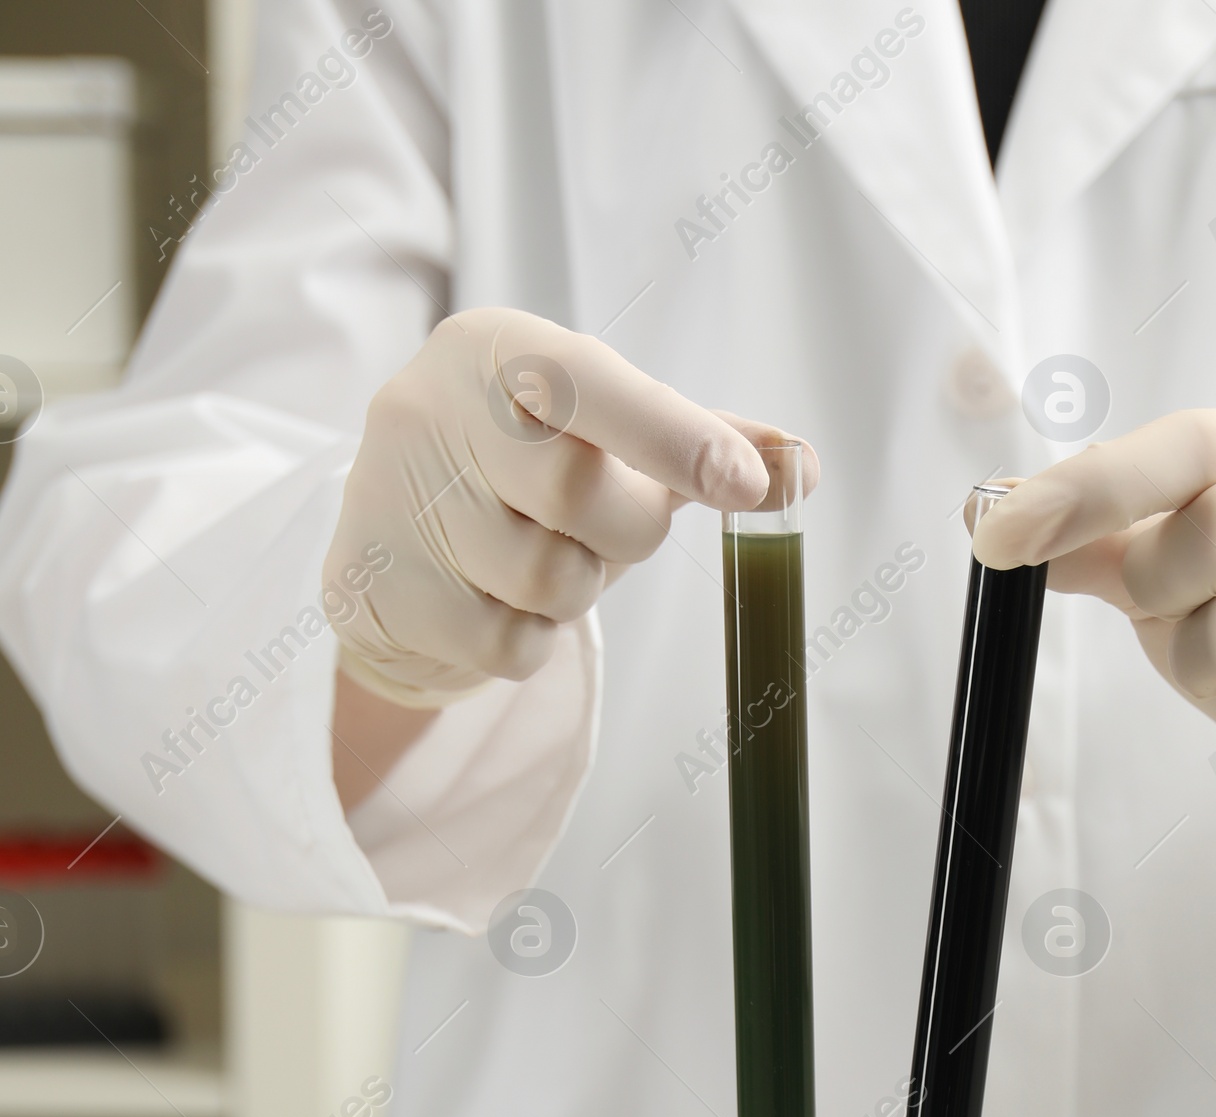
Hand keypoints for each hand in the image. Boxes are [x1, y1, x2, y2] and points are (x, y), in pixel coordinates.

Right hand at [324, 307, 816, 707]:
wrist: (391, 533)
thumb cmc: (523, 466)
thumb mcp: (605, 432)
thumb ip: (703, 439)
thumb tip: (805, 466)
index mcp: (496, 347)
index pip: (589, 383)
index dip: (672, 437)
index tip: (743, 484)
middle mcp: (432, 406)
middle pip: (576, 495)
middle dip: (626, 530)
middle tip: (616, 526)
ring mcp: (398, 499)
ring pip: (547, 580)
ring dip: (580, 589)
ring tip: (548, 554)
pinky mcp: (384, 589)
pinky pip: (509, 643)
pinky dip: (533, 638)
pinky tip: (503, 599)